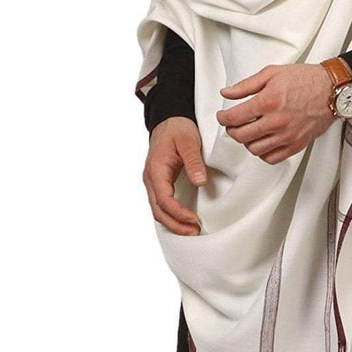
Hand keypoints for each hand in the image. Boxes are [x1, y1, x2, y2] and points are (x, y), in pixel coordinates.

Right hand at [142, 116, 206, 235]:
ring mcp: (153, 182)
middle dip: (175, 224)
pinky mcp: (159, 183)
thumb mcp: (189, 141)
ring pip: (158, 210)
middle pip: (158, 210)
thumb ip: (193, 161)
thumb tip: (200, 181)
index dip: (178, 213)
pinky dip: (171, 215)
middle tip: (194, 231)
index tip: (194, 220)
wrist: (168, 120)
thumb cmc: (177, 128)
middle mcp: (151, 179)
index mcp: (156, 170)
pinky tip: (183, 220)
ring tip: (192, 230)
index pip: (163, 199)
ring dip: (173, 222)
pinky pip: (161, 204)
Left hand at [217, 63, 335, 164]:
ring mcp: (287, 135)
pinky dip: (263, 153)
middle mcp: (277, 121)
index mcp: (268, 101)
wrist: (331, 90)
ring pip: (254, 149)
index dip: (223, 118)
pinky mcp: (296, 144)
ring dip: (247, 142)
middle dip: (232, 130)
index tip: (223, 117)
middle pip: (241, 136)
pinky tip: (263, 141)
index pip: (234, 117)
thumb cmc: (305, 79)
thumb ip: (245, 86)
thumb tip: (226, 93)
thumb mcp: (272, 73)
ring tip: (249, 132)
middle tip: (233, 125)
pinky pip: (271, 158)